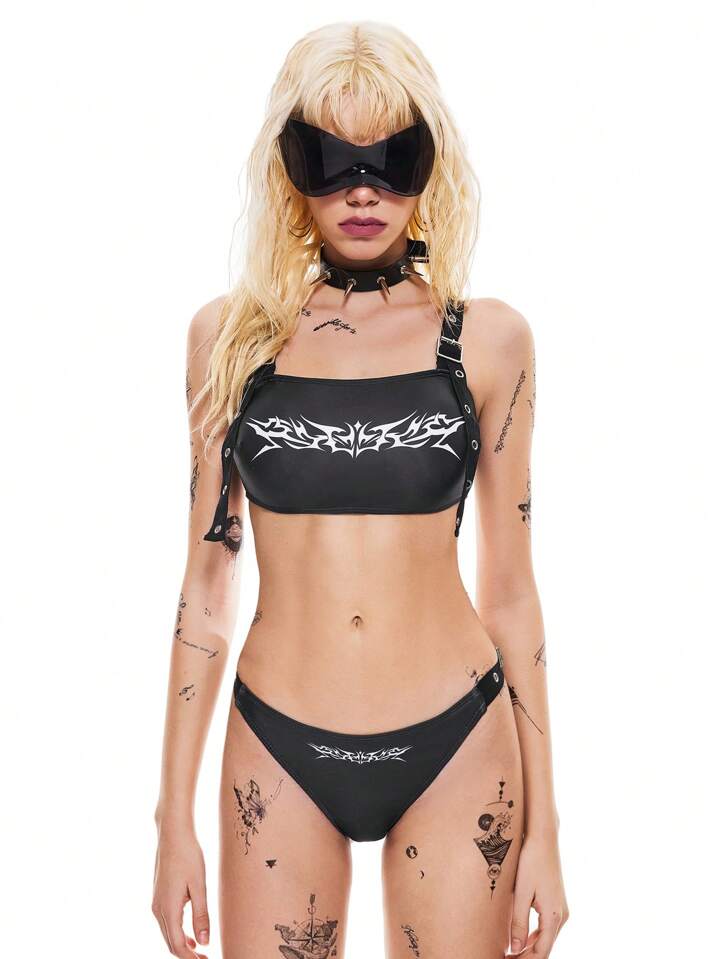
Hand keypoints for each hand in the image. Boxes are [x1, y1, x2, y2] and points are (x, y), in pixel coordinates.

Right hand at [152, 823, 209, 957]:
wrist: (172, 834)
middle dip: (186, 955)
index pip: (177, 945)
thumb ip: (201, 915)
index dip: (190, 958)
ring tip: (200, 951)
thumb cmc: (188, 855)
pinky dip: (178, 933)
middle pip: (171, 943)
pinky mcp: (159, 896)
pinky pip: (167, 922)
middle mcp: (158, 909)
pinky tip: (191, 934)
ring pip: (168, 934)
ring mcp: (156, 903)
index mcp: (168, 908)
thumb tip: (203, 943)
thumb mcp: (199, 885)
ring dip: (182, 945)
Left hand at [508, 831, 568, 956]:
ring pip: (546, 938)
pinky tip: (520, 939)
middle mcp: (561, 916)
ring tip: (509, 952)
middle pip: (545, 948)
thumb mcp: (522, 892)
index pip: (541, 952)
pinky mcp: (555, 902)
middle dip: (526, 957)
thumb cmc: (531, 862)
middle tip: (504, 958)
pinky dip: (534, 937)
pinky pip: (546, 927)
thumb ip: (518, 922)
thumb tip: (514, 948)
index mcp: (554, 916)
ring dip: (529, 948)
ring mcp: (560, 909)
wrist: (544, 838)